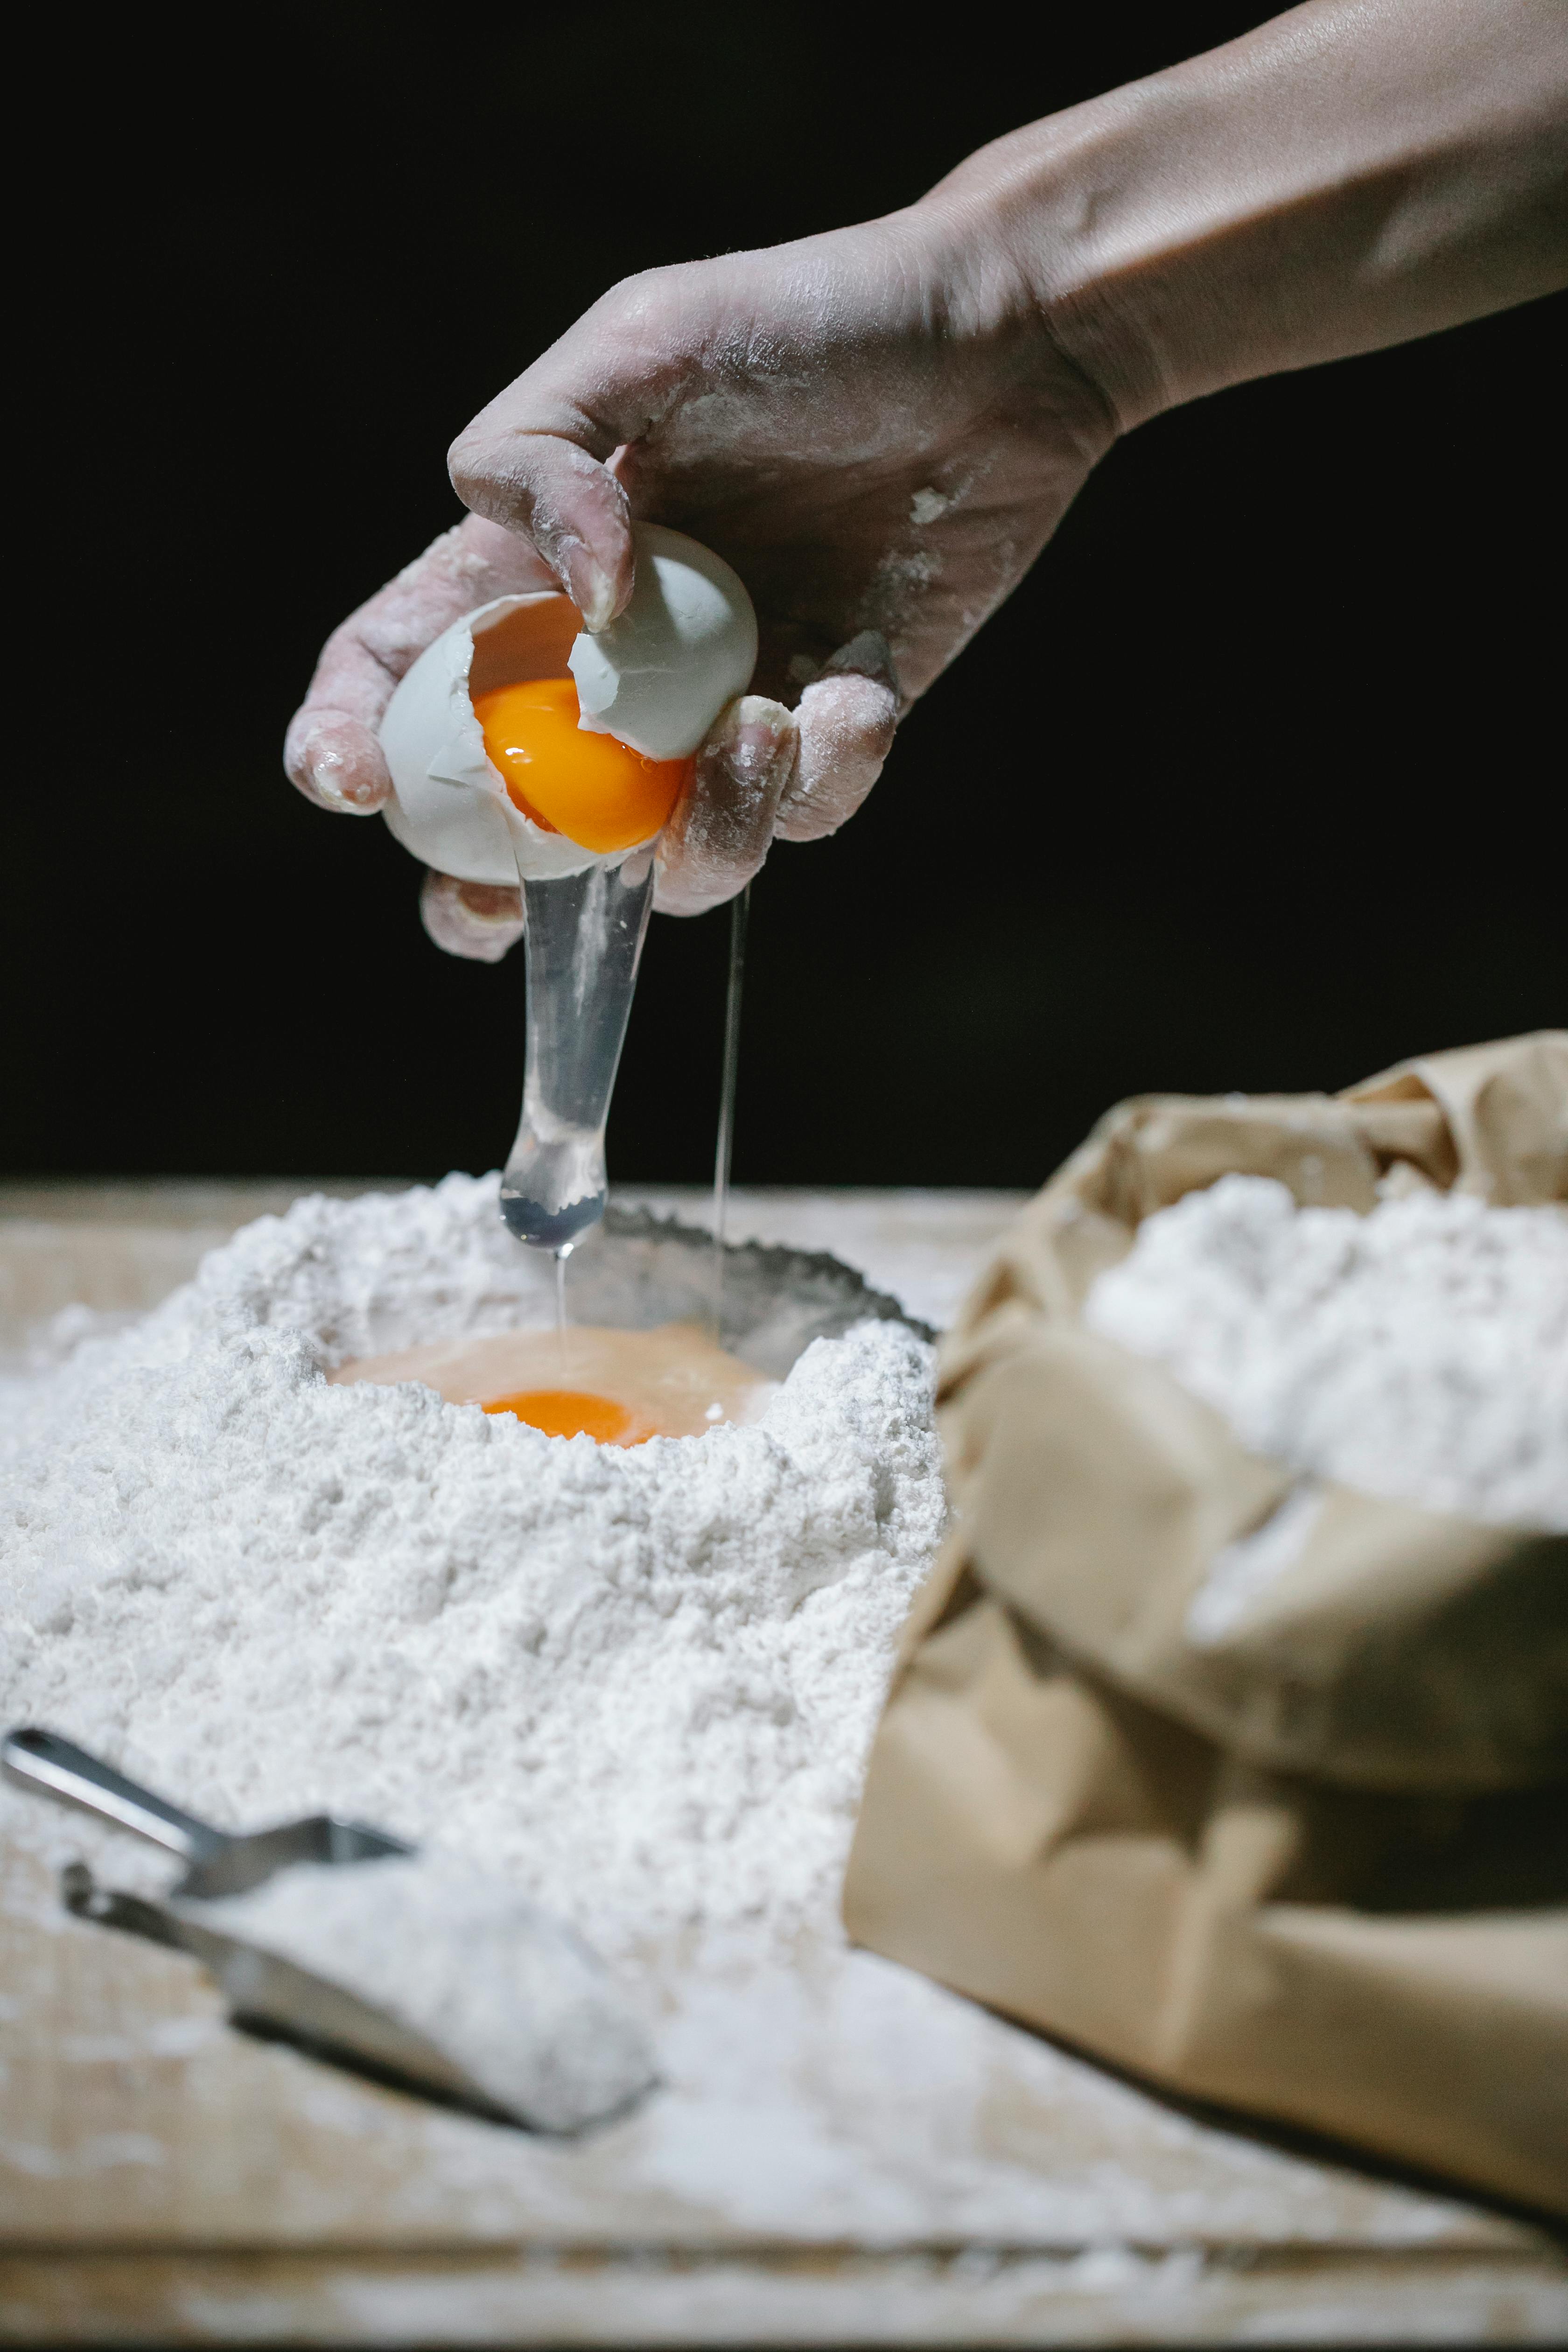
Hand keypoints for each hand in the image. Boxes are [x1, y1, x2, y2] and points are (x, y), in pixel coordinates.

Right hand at [286, 205, 1116, 950]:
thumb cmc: (798, 320)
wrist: (990, 350)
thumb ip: (540, 454)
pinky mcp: (823, 733)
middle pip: (510, 823)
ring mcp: (715, 715)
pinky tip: (858, 683)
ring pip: (669, 854)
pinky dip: (826, 770)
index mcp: (527, 570)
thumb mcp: (635, 342)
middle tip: (491, 908)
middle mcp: (609, 666)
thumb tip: (575, 608)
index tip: (352, 784)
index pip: (400, 672)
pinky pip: (802, 812)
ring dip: (702, 836)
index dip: (349, 736)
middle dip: (483, 895)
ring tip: (763, 731)